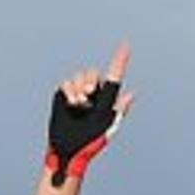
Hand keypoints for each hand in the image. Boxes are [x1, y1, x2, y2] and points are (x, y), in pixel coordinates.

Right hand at [45, 42, 127, 185]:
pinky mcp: (63, 95)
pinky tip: (71, 103)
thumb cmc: (90, 143)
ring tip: (79, 104)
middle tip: (89, 92)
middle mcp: (92, 94)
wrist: (68, 149)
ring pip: (79, 76)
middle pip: (93, 73)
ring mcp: (76, 93)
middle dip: (91, 79)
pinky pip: (66, 82)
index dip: (120, 60)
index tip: (126, 45)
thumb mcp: (107, 127)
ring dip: (79, 87)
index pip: (115, 76)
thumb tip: (131, 94)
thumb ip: (118, 111)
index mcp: (106, 99)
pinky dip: (69, 90)